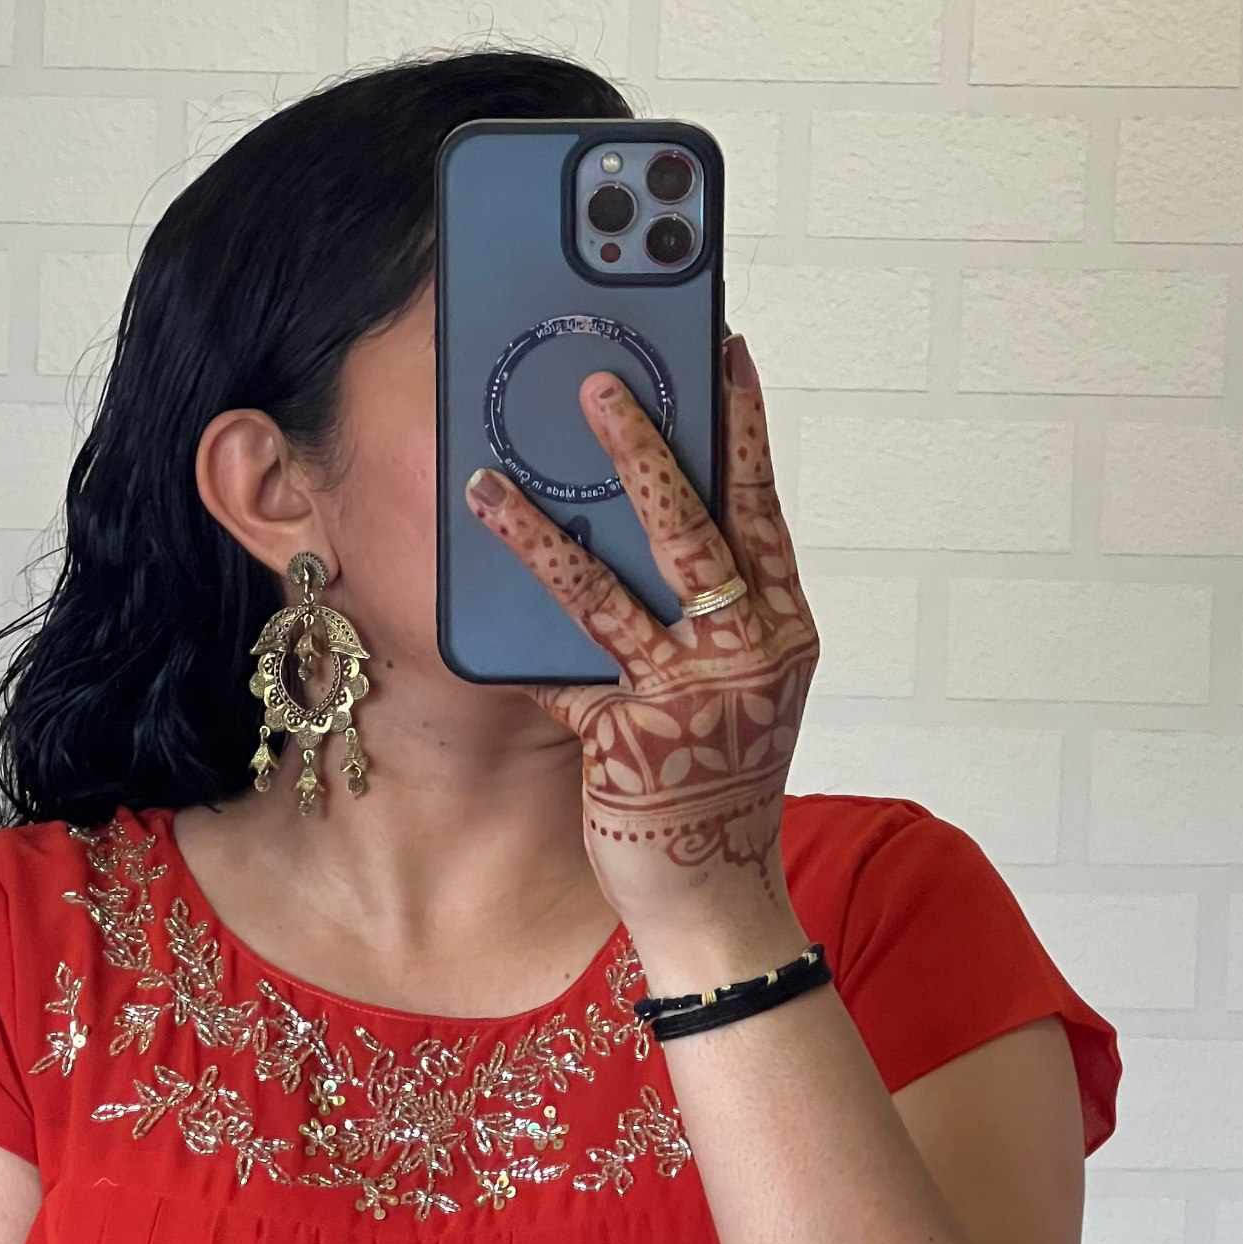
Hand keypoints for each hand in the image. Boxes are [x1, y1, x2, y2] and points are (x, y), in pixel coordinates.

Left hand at [462, 331, 820, 945]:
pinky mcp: (630, 743)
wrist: (717, 897)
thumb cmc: (717, 779)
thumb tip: (650, 514)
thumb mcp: (737, 686)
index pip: (763, 505)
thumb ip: (709, 611)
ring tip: (484, 476)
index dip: (743, 424)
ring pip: (607, 594)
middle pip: (692, 529)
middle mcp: (748, 653)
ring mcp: (690, 698)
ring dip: (540, 531)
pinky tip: (459, 597)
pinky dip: (509, 639)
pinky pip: (558, 674)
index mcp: (783, 627)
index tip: (724, 346)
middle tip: (598, 381)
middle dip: (644, 450)